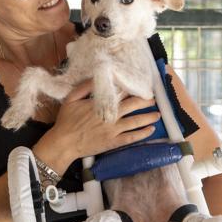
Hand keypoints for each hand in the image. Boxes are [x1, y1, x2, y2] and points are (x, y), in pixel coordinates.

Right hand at [34, 80, 159, 170]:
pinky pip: (131, 137)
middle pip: (132, 105)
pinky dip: (142, 134)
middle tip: (153, 98)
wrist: (64, 143)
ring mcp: (114, 130)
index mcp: (101, 103)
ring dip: (148, 117)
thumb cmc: (66, 121)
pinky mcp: (114, 142)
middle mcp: (111, 115)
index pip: (120, 93)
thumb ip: (84, 87)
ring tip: (158, 114)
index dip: (131, 88)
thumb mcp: (71, 99)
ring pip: (135, 121)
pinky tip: (151, 130)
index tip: (140, 85)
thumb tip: (98, 78)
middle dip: (145, 101)